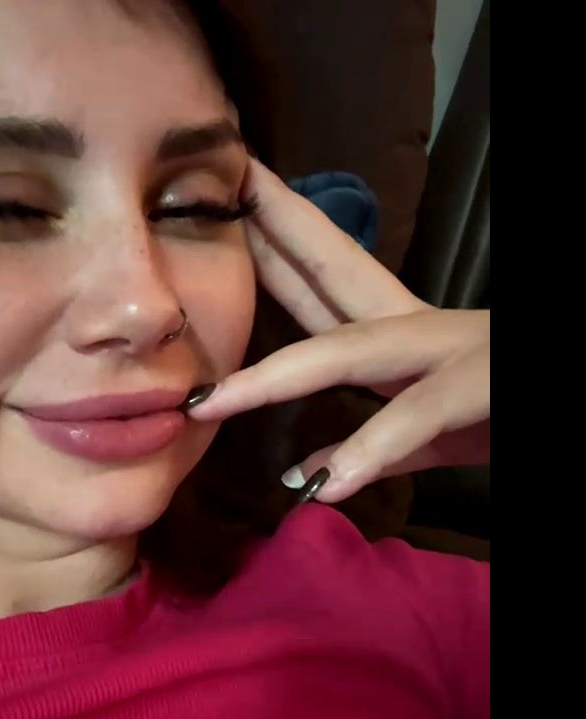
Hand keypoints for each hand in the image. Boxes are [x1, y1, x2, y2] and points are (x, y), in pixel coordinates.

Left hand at [188, 159, 488, 503]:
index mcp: (402, 335)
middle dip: (275, 232)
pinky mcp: (488, 385)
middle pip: (334, 271)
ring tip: (212, 405)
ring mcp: (457, 350)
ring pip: (356, 350)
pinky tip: (330, 486)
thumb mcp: (433, 434)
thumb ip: (370, 448)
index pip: (324, 281)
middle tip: (218, 188)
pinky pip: (424, 419)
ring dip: (280, 376)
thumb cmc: (505, 413)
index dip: (273, 245)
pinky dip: (376, 451)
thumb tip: (304, 476)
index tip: (224, 207)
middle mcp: (421, 328)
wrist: (564, 394)